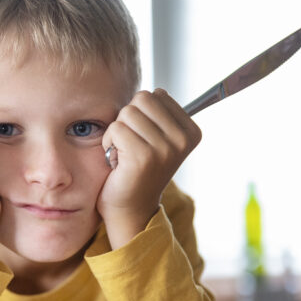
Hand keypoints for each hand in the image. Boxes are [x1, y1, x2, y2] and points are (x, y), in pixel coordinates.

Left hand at [98, 89, 201, 248]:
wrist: (130, 209)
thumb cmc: (137, 170)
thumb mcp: (157, 139)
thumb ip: (160, 114)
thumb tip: (159, 90)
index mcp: (191, 132)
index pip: (157, 94)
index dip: (141, 115)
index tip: (145, 141)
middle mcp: (183, 139)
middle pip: (142, 98)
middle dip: (128, 119)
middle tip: (131, 146)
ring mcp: (165, 148)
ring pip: (127, 112)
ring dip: (118, 132)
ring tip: (125, 155)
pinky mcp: (144, 157)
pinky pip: (116, 129)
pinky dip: (109, 143)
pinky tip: (117, 162)